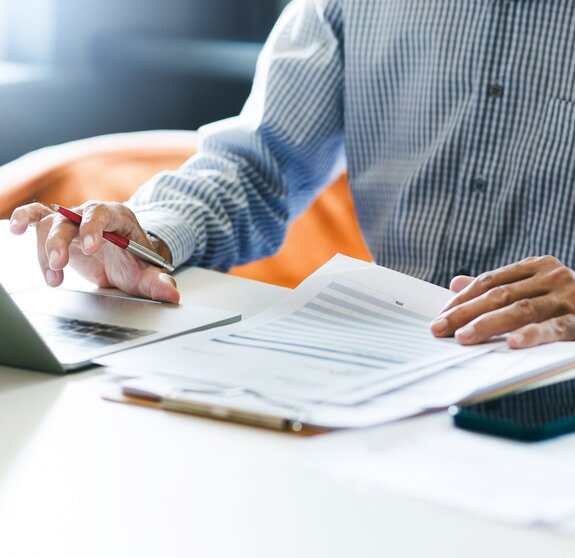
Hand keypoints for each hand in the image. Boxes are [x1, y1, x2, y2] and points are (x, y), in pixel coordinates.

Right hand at [9, 201, 179, 302]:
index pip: (102, 215)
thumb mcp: (146, 272)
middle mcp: (92, 214)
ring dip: (45, 251)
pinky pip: (36, 216)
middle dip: (59, 242)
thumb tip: (171, 294)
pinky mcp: (58, 228)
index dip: (93, 228)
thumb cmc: (134, 260)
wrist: (124, 258)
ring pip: (49, 224)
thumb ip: (157, 281)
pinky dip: (24, 220)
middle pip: (68, 219)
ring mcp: (72, 220)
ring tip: (54, 278)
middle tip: (58, 266)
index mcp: (117, 217)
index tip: (90, 247)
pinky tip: (15, 230)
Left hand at [430, 256, 574, 348]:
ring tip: (464, 337)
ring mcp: (568, 297)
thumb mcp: (534, 286)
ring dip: (488, 324)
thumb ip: (499, 285)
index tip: (440, 316)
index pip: (489, 281)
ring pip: (520, 310)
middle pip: (498, 295)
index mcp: (536, 266)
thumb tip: (456, 283)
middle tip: (440, 328)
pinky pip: (554, 328)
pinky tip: (513, 343)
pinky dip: (532, 335)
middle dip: (465, 313)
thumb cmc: (567, 299)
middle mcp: (552, 277)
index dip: (462, 299)